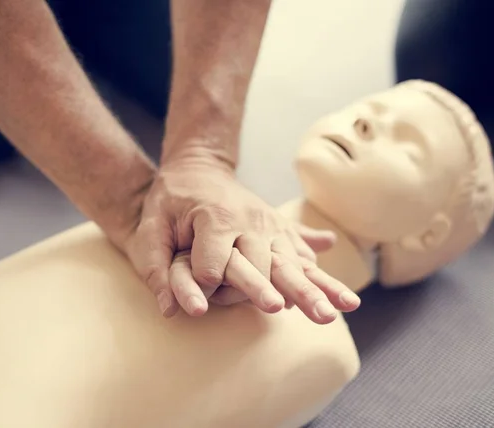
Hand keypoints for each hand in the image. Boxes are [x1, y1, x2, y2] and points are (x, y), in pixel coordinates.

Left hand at [125, 160, 360, 323]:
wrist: (197, 168)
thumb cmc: (171, 200)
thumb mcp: (151, 226)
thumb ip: (155, 265)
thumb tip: (170, 310)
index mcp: (216, 220)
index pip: (214, 268)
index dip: (201, 289)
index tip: (194, 299)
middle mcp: (251, 223)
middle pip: (269, 267)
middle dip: (289, 294)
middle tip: (317, 316)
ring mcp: (270, 226)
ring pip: (296, 263)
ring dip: (319, 288)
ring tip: (342, 310)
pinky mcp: (280, 230)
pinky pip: (303, 254)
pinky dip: (322, 275)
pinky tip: (342, 296)